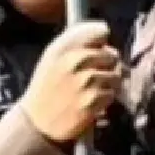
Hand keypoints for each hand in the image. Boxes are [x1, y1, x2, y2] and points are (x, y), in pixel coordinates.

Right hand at [20, 21, 124, 144]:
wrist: (37, 123)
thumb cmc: (48, 88)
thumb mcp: (52, 59)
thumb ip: (75, 44)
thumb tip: (105, 39)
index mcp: (63, 47)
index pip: (99, 31)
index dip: (103, 42)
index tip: (101, 49)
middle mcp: (74, 61)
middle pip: (112, 54)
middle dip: (108, 65)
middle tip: (97, 74)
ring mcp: (85, 82)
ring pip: (116, 75)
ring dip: (109, 84)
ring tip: (93, 90)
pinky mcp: (93, 101)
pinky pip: (113, 93)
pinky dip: (106, 99)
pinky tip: (92, 102)